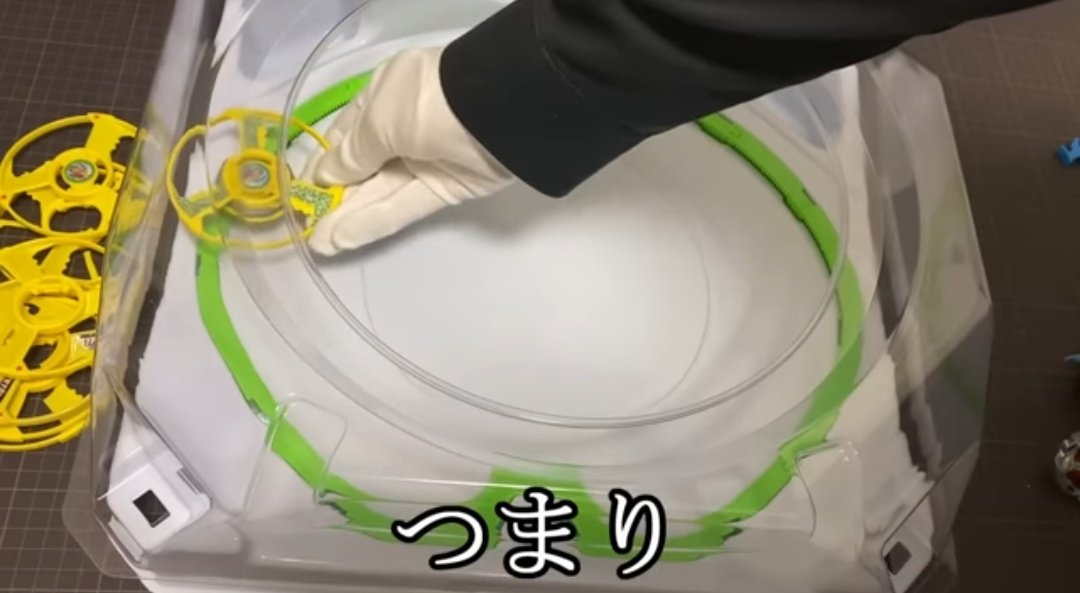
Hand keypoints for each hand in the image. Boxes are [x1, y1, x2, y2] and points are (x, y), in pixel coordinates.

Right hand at [308, 46, 514, 255]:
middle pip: (363, 168)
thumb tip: (327, 176)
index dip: (324, 163)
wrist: (492, 110)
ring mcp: (426, 161)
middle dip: (335, 196)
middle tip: (306, 226)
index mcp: (384, 96)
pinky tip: (344, 239)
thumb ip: (352, 154)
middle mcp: (403, 127)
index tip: (301, 191)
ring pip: (381, 193)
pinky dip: (375, 222)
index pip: (347, 134)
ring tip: (319, 243)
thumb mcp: (377, 121)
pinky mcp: (446, 190)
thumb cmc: (422, 102)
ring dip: (349, 216)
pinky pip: (404, 208)